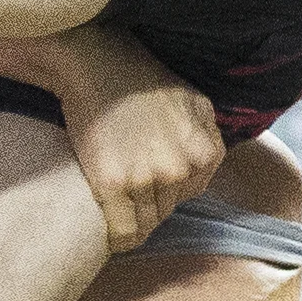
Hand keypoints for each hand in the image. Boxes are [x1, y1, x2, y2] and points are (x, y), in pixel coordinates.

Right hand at [51, 28, 223, 250]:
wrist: (94, 63)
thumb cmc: (140, 77)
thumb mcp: (193, 100)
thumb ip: (207, 134)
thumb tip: (203, 161)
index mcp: (204, 151)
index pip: (190, 193)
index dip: (168, 189)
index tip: (147, 183)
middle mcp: (180, 169)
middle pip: (167, 210)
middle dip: (149, 202)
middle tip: (126, 190)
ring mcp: (146, 179)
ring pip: (146, 223)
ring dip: (132, 220)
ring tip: (114, 209)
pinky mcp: (112, 185)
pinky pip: (123, 231)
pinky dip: (117, 237)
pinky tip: (107, 232)